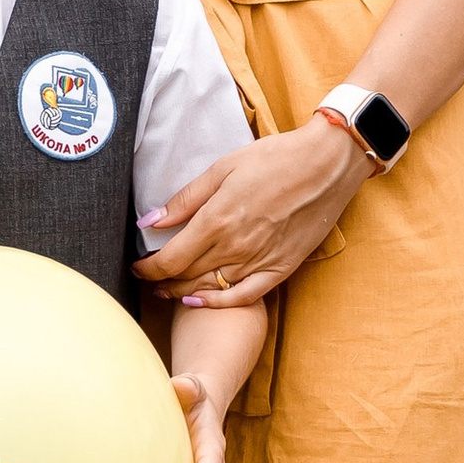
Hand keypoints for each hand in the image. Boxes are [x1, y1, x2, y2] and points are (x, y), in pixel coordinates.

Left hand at [136, 115, 369, 306]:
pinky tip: (201, 302)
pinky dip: (220, 303)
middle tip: (148, 278)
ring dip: (183, 292)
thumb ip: (185, 199)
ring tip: (168, 290)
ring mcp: (260, 260)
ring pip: (210, 288)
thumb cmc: (275, 159)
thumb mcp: (223, 168)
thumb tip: (149, 221)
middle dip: (162, 280)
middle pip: (186, 276)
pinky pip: (245, 296)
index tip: (137, 268)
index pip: (169, 259)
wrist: (327, 164)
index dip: (147, 269)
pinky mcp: (282, 268)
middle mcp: (236, 246)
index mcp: (217, 220)